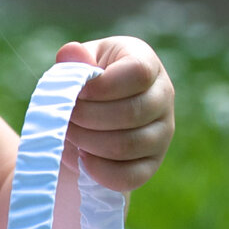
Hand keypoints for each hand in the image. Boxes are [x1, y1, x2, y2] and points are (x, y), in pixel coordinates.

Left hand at [55, 37, 173, 191]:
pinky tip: (82, 158)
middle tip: (63, 118)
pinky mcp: (153, 163)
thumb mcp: (78, 65)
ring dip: (89, 143)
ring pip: (128, 145)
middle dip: (87, 118)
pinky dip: (100, 171)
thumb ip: (73, 60)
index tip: (77, 93)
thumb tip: (71, 53)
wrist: (91, 117)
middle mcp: (164, 96)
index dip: (102, 86)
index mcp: (146, 63)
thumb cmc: (86, 84)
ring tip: (69, 135)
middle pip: (131, 113)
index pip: (137, 73)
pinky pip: (131, 176)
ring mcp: (163, 132)